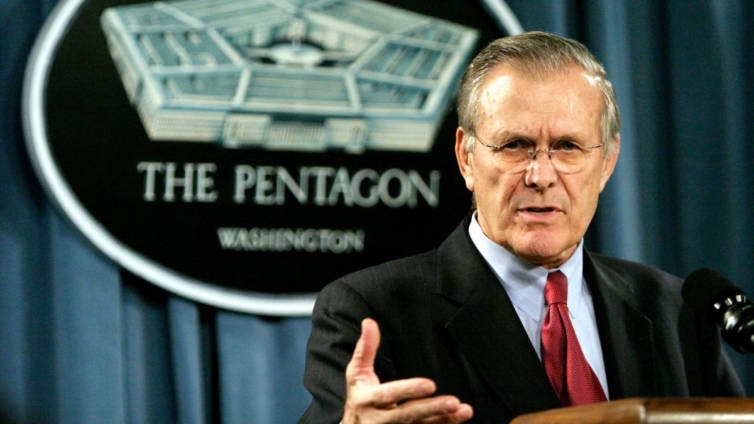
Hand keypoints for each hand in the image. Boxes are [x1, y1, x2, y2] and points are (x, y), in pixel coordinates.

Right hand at [343, 318, 473, 423]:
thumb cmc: (359, 396)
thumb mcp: (356, 373)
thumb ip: (365, 349)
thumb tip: (369, 322)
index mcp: (368, 399)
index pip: (389, 395)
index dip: (409, 390)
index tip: (430, 385)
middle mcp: (380, 419)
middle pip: (407, 415)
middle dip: (431, 409)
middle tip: (453, 402)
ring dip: (443, 419)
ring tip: (463, 410)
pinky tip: (458, 417)